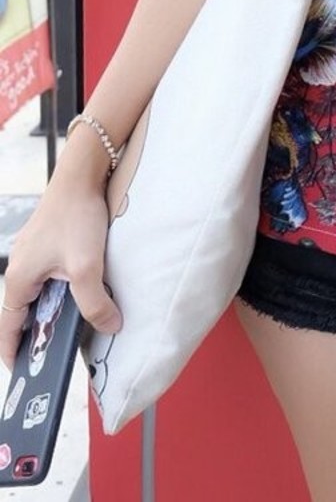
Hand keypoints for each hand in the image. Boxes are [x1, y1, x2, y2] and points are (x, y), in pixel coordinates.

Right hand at [0, 173, 121, 370]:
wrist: (82, 175)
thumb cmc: (77, 217)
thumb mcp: (87, 267)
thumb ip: (95, 303)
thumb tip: (111, 326)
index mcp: (17, 280)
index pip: (9, 328)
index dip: (14, 353)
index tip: (21, 375)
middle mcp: (19, 268)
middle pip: (24, 312)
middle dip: (39, 334)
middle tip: (55, 355)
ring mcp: (32, 254)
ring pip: (39, 293)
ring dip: (53, 310)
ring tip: (72, 327)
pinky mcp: (47, 242)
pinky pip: (49, 276)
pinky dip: (61, 290)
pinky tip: (82, 292)